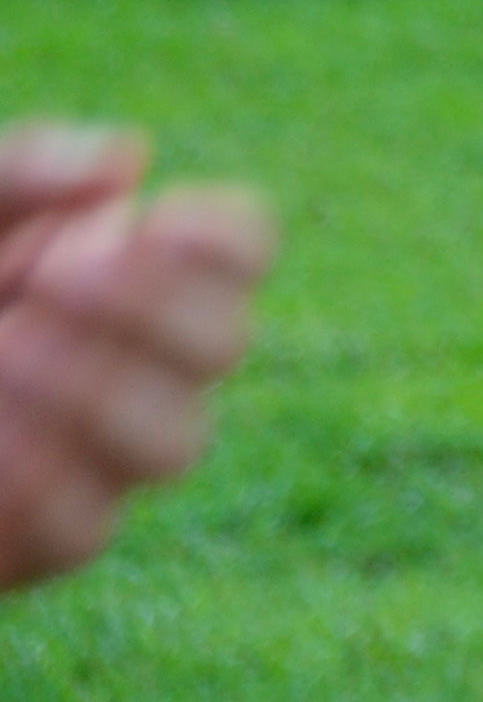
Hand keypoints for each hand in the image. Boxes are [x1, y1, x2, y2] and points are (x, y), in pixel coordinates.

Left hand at [0, 123, 275, 593]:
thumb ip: (27, 172)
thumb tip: (129, 161)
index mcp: (120, 271)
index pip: (239, 251)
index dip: (222, 239)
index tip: (152, 219)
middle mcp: (129, 365)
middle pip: (226, 345)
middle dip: (156, 306)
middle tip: (58, 275)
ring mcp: (90, 458)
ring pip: (175, 444)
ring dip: (100, 389)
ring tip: (10, 347)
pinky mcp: (38, 540)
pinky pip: (83, 526)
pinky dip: (38, 472)